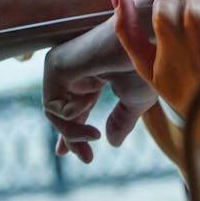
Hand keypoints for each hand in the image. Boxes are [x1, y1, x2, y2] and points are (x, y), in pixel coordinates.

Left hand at [43, 2, 157, 162]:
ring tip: (93, 138)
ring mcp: (62, 65)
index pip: (76, 106)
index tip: (83, 155)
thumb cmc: (145, 64)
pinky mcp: (55, 66)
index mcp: (92, 75)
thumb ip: (120, 121)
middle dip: (71, 137)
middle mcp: (74, 69)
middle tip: (87, 158)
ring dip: (73, 133)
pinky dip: (70, 118)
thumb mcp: (134, 101)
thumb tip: (113, 143)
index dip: (76, 132)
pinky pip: (52, 107)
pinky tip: (88, 113)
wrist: (148, 42)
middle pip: (62, 112)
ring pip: (55, 113)